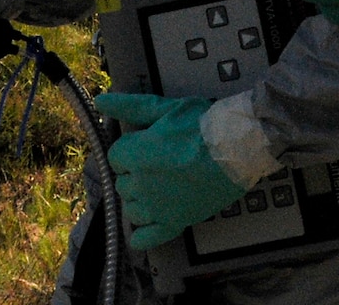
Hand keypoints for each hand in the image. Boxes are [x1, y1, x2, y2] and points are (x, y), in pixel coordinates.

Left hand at [96, 93, 247, 248]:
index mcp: (135, 154)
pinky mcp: (174, 223)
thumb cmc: (203, 124)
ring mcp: (155, 207)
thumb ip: (131, 106)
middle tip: (160, 164)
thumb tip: (101, 100)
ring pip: (132, 209)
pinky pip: (146, 238)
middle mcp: (139, 183)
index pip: (116, 156)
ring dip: (140, 200)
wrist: (237, 148)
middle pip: (123, 183)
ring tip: (161, 188)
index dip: (131, 149)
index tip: (148, 146)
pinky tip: (149, 224)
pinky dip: (142, 235)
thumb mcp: (168, 108)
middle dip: (136, 174)